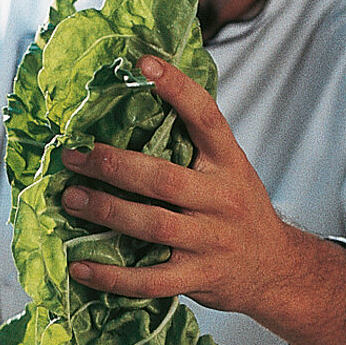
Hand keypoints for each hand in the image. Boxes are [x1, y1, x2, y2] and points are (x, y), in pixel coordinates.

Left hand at [62, 54, 301, 323]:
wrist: (275, 270)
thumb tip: (137, 107)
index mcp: (229, 164)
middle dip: (113, 165)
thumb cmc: (238, 214)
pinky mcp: (198, 278)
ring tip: (70, 199)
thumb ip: (194, 148)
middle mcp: (222, 199)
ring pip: (153, 225)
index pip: (207, 118)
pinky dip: (111, 277)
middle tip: (74, 156)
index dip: (177, 89)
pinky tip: (79, 268)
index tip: (143, 64)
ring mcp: (210, 241)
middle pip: (163, 178)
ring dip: (106, 211)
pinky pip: (149, 281)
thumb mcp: (230, 172)